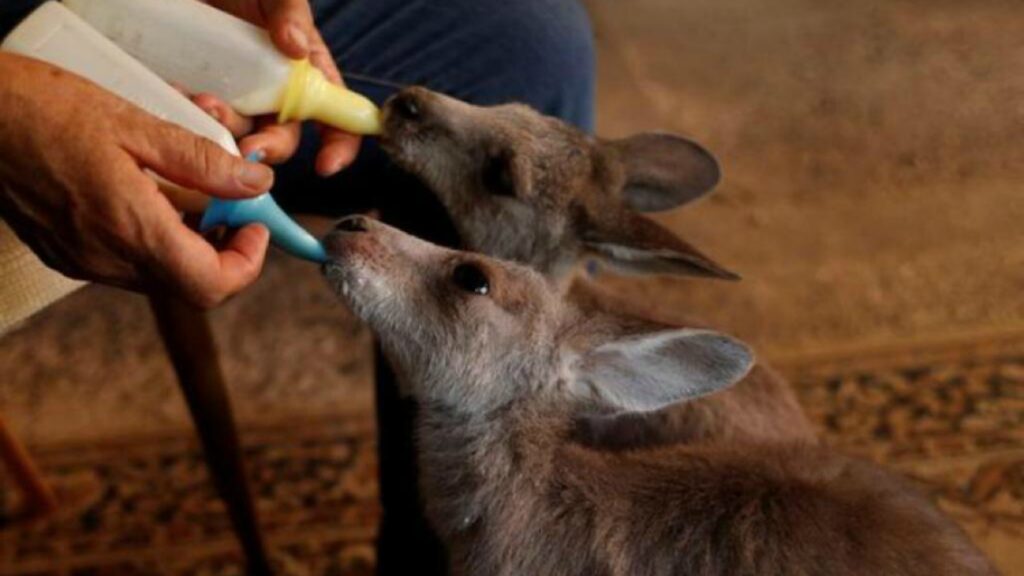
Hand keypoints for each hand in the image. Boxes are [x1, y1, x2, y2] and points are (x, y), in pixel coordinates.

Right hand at [0, 54, 274, 307]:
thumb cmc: (41, 110)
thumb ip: (202, 161)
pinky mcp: (66, 254)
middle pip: (191, 285)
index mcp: (129, 228)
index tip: (255, 226)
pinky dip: (156, 240)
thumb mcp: (135, 124)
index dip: (247, 263)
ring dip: (191, 245)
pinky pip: (128, 263)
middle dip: (224, 250)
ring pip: (162, 276)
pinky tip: (152, 197)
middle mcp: (105, 258)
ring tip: (192, 193)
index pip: (210, 284)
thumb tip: (256, 183)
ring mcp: (82, 261)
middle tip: (232, 206)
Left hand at [199, 0, 360, 175]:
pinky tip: (182, 97)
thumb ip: (290, 11)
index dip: (338, 146)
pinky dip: (193, 118)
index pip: (336, 118)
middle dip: (271, 147)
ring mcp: (236, 97)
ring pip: (239, 134)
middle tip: (252, 147)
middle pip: (283, 138)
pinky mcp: (200, 95)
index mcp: (304, 72)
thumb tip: (297, 48)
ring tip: (205, 102)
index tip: (325, 165)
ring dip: (226, 130)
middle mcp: (274, 92)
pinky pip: (200, 120)